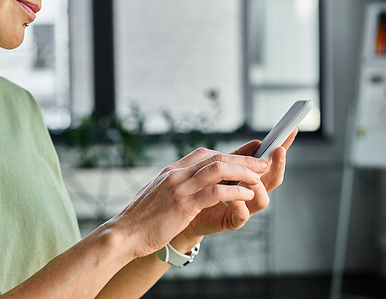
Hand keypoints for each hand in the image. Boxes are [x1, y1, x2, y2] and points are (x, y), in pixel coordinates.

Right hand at [107, 146, 271, 258]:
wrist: (123, 233)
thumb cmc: (142, 218)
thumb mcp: (159, 193)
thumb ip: (176, 185)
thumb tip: (193, 183)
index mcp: (172, 170)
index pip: (204, 153)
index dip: (228, 153)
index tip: (245, 155)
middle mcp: (176, 173)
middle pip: (215, 157)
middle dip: (242, 158)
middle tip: (262, 161)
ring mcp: (179, 187)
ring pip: (218, 169)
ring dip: (242, 170)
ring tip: (259, 175)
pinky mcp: (182, 204)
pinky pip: (214, 191)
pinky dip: (234, 191)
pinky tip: (246, 194)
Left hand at [171, 129, 297, 249]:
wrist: (186, 213)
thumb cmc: (205, 188)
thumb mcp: (221, 169)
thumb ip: (238, 158)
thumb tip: (258, 142)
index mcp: (250, 178)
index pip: (270, 162)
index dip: (282, 148)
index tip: (291, 132)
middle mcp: (252, 192)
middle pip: (273, 180)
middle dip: (278, 165)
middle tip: (278, 151)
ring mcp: (245, 207)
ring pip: (262, 199)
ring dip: (257, 186)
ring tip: (249, 178)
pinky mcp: (232, 221)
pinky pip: (243, 215)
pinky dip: (240, 204)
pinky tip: (234, 197)